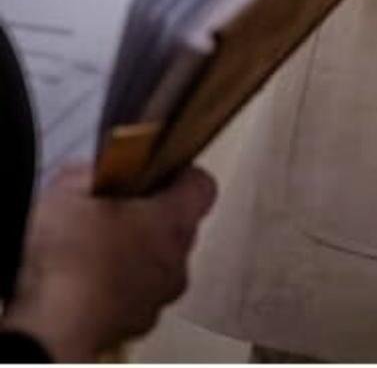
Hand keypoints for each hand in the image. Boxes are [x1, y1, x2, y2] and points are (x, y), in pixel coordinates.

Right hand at [2, 164, 216, 360]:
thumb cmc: (68, 254)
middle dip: (152, 220)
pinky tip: (83, 287)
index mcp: (175, 221)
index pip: (201, 187)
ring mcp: (157, 300)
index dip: (180, 178)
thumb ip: (88, 177)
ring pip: (156, 268)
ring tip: (93, 254)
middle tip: (114, 214)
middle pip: (179, 230)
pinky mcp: (132, 330)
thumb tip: (91, 175)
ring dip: (134, 259)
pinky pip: (133, 300)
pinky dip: (115, 291)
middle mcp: (177, 262)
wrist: (48, 329)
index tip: (156, 174)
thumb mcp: (69, 193)